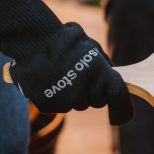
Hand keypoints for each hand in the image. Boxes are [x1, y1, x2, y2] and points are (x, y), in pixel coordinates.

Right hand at [8, 23, 134, 125]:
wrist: (30, 40)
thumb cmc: (63, 39)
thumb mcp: (90, 45)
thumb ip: (104, 64)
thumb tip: (113, 78)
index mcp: (100, 73)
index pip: (119, 95)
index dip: (122, 104)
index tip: (123, 113)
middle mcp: (84, 91)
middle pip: (96, 102)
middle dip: (92, 92)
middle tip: (78, 74)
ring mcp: (65, 101)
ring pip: (76, 104)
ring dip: (72, 94)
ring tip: (59, 73)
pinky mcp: (49, 107)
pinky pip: (58, 106)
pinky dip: (54, 97)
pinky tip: (47, 80)